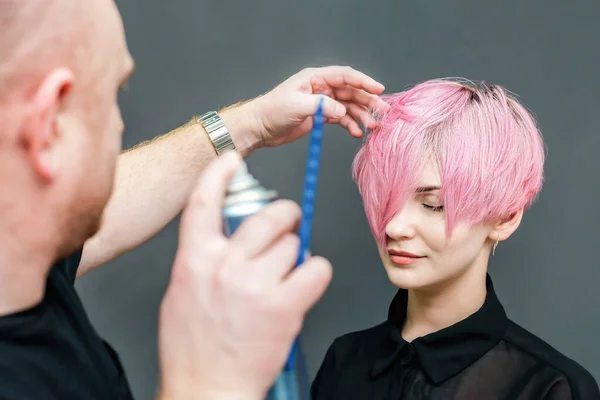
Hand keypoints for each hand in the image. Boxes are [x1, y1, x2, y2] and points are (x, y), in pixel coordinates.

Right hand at [157, 152, 332, 399]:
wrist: (208, 389)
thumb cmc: (194, 345)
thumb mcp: (184, 291)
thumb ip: (206, 258)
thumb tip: (233, 235)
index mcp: (194, 259)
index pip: (204, 201)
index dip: (220, 174)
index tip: (232, 160)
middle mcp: (224, 265)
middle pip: (269, 215)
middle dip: (286, 216)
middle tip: (288, 226)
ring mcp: (255, 284)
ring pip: (294, 244)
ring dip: (295, 256)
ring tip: (283, 280)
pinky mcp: (284, 306)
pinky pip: (316, 269)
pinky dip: (315, 275)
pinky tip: (302, 288)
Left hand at [250, 65, 389, 146]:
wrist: (260, 128)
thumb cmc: (272, 111)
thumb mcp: (297, 105)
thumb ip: (322, 106)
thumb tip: (342, 110)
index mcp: (314, 78)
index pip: (345, 76)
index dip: (363, 81)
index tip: (378, 89)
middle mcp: (320, 88)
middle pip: (351, 92)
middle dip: (368, 101)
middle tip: (382, 112)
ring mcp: (321, 102)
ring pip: (348, 106)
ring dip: (361, 115)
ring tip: (372, 126)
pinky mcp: (320, 116)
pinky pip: (341, 118)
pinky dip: (350, 125)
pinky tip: (357, 132)